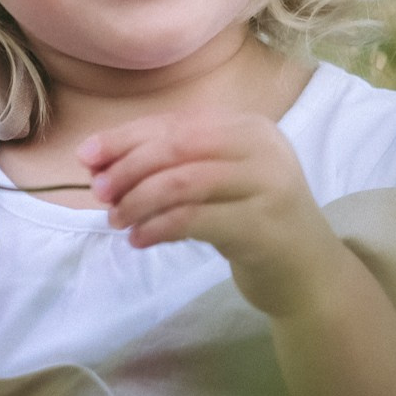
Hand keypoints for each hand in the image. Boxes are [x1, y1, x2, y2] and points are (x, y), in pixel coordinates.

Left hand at [78, 112, 347, 318]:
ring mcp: (268, 187)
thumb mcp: (218, 182)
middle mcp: (262, 148)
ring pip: (184, 182)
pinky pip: (196, 220)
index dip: (126, 137)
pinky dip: (158, 227)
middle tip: (101, 193)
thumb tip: (101, 162)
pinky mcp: (263, 228)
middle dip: (129, 167)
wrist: (308, 272)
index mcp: (249, 127)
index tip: (87, 156)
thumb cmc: (252, 220)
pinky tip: (139, 240)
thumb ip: (172, 165)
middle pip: (178, 146)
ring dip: (139, 200)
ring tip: (117, 220)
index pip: (176, 124)